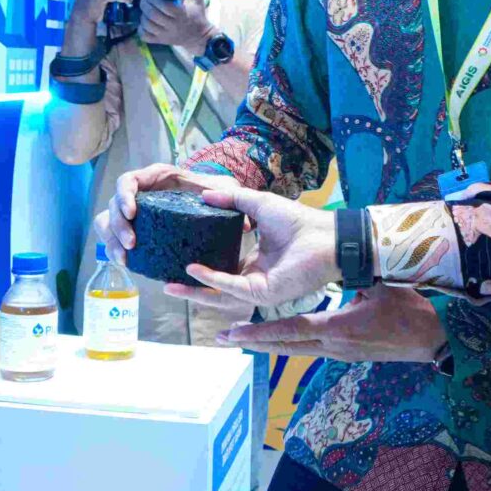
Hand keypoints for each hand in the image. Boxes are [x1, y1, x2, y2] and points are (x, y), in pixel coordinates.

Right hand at [93, 163, 221, 256]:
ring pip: (108, 222)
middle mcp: (140, 193)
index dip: (124, 196)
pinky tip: (127, 263)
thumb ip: (230, 199)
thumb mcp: (223, 188)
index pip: (127, 181)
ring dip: (111, 240)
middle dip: (117, 225)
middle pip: (113, 205)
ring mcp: (136, 212)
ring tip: (124, 259)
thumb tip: (242, 227)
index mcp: (154, 177)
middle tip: (132, 244)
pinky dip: (115, 249)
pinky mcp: (137, 229)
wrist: (211, 200)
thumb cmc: (213, 190)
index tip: (133, 213)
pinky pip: (115, 238)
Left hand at [139, 0, 213, 53]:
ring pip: (147, 26)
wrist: (199, 37)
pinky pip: (145, 36)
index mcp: (181, 14)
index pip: (164, 7)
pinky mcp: (161, 41)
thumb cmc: (197, 15)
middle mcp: (172, 26)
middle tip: (144, 0)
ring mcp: (166, 35)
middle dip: (145, 6)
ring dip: (142, 16)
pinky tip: (144, 23)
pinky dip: (141, 29)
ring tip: (144, 10)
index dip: (154, 0)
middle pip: (153, 15)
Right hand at [168, 185, 339, 310]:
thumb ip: (231, 201)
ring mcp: (259, 288)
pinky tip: (194, 270)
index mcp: (255, 263)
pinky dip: (212, 280)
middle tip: (165, 284)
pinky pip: (233, 288)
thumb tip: (204, 195)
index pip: (222, 271)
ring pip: (220, 295)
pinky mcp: (265, 293)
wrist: (325, 234)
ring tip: (170, 286)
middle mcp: (255, 278)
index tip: (178, 261)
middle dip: (191, 289)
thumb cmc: (298, 220)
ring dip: (195, 292)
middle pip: (217, 289)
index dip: (200, 270)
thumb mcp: (257, 204)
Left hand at [228, 285, 443, 363]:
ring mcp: (337, 354)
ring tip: (239, 338)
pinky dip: (286, 344)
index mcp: (338, 329)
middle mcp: (332, 346)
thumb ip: (354, 276)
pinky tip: (274, 340)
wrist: (430, 341)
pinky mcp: (343, 354)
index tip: (234, 331)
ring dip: (266, 345)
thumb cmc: (409, 312)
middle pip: (284, 346)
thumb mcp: (380, 288)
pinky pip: (307, 350)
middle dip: (253, 342)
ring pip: (293, 350)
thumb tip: (336, 256)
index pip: (291, 331)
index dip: (261, 332)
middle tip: (223, 337)